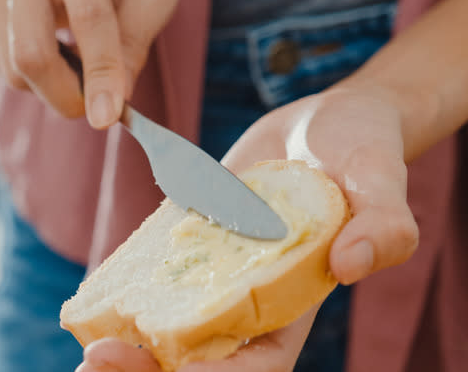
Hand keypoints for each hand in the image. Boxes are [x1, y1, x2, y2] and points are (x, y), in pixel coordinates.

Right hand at [0, 0, 177, 126]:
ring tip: (72, 56)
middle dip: (64, 96)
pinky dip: (28, 72)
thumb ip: (139, 40)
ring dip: (50, 84)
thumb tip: (116, 96)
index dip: (100, 71)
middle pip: (31, 54)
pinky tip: (46, 42)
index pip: (88, 16)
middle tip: (92, 104)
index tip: (106, 116)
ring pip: (12, 69)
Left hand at [75, 82, 418, 370]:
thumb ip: (383, 224)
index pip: (261, 363)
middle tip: (98, 362)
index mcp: (298, 297)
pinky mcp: (194, 239)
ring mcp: (218, 269)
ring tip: (84, 344)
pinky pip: (154, 277)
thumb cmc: (362, 149)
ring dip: (126, 342)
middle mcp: (252, 294)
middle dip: (151, 370)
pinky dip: (124, 292)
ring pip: (168, 325)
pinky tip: (92, 294)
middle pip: (200, 356)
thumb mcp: (380, 178)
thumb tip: (351, 264)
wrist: (321, 120)